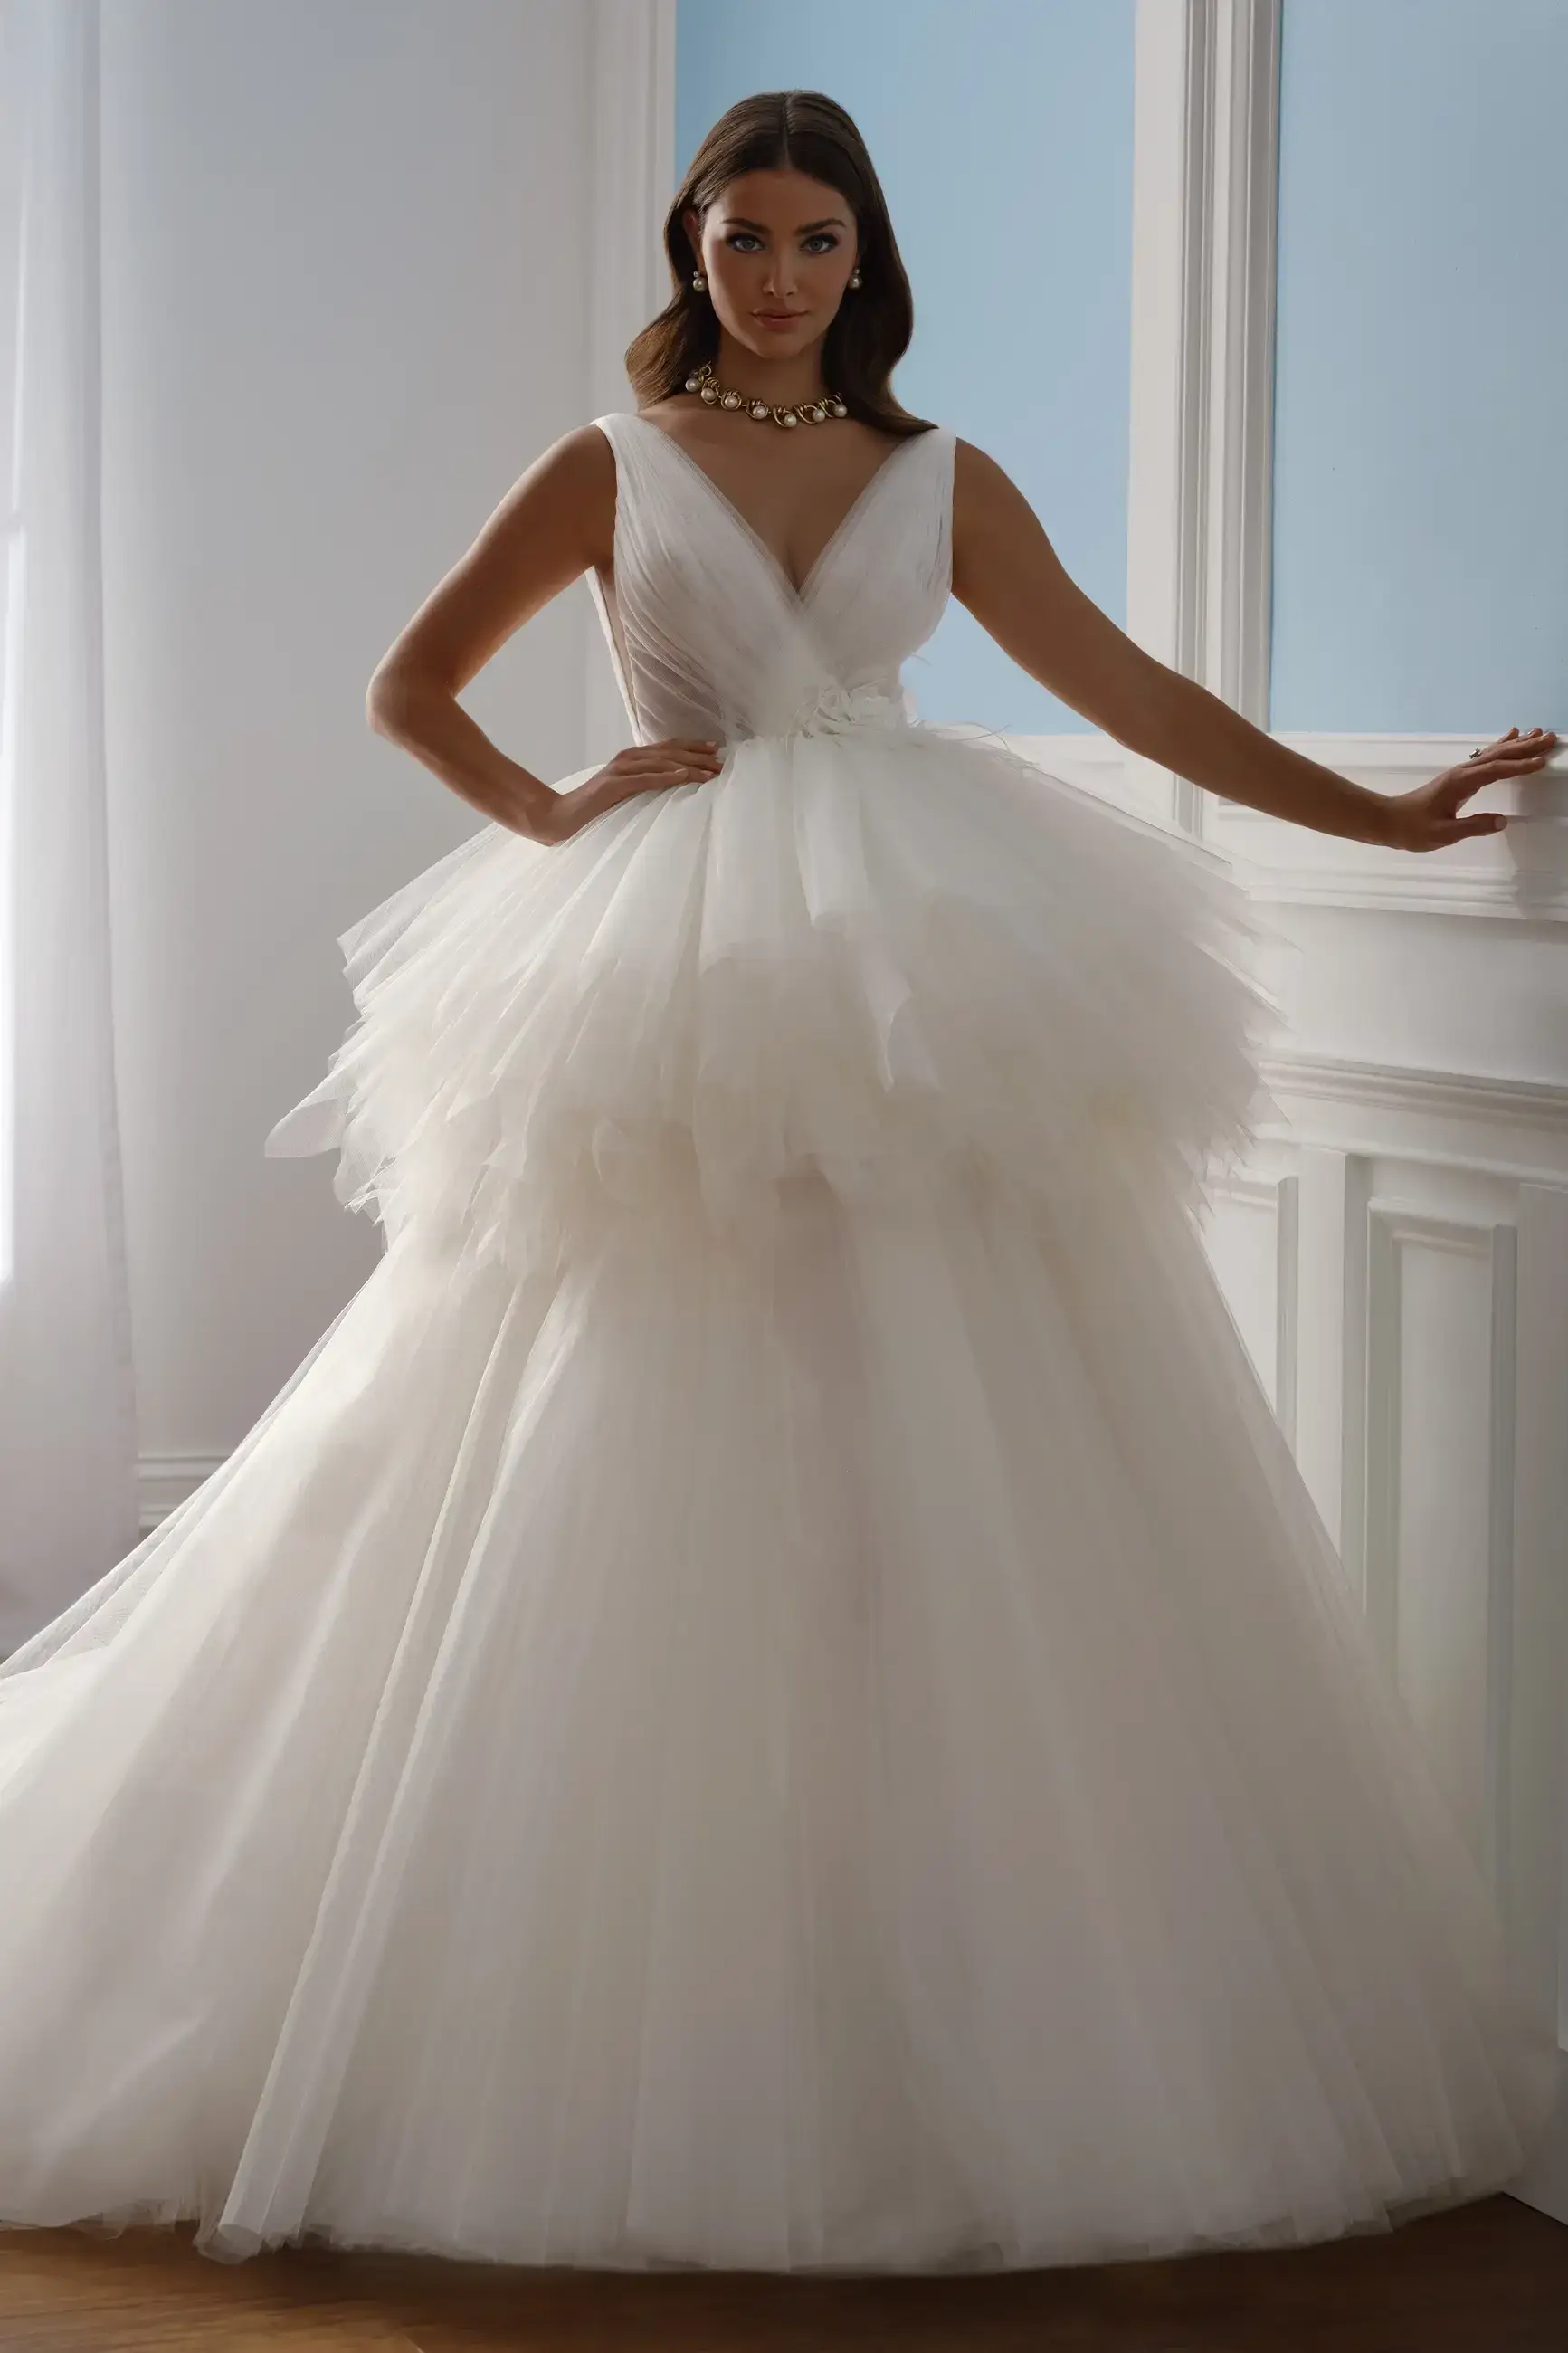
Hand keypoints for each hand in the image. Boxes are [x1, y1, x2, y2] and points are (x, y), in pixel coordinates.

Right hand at [540, 737, 725, 844]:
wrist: (562, 818)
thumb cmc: (596, 810)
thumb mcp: (626, 795)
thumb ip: (646, 787)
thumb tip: (675, 789)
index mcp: (632, 759)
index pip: (668, 748)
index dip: (693, 747)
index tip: (716, 750)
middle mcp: (628, 759)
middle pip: (670, 753)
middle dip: (698, 757)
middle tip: (722, 762)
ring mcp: (619, 770)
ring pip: (662, 763)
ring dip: (689, 766)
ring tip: (711, 771)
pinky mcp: (613, 786)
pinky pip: (645, 779)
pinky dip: (665, 777)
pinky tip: (683, 777)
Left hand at [1376, 726, 1558, 851]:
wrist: (1389, 820)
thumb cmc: (1413, 829)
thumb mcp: (1443, 834)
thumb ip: (1472, 826)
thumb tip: (1501, 821)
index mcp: (1460, 783)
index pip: (1496, 770)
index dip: (1519, 766)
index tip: (1542, 761)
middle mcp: (1462, 772)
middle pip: (1499, 755)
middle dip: (1526, 747)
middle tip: (1551, 738)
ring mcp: (1460, 772)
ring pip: (1494, 753)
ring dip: (1517, 744)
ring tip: (1539, 733)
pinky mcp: (1459, 776)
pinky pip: (1485, 757)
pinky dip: (1501, 746)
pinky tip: (1510, 738)